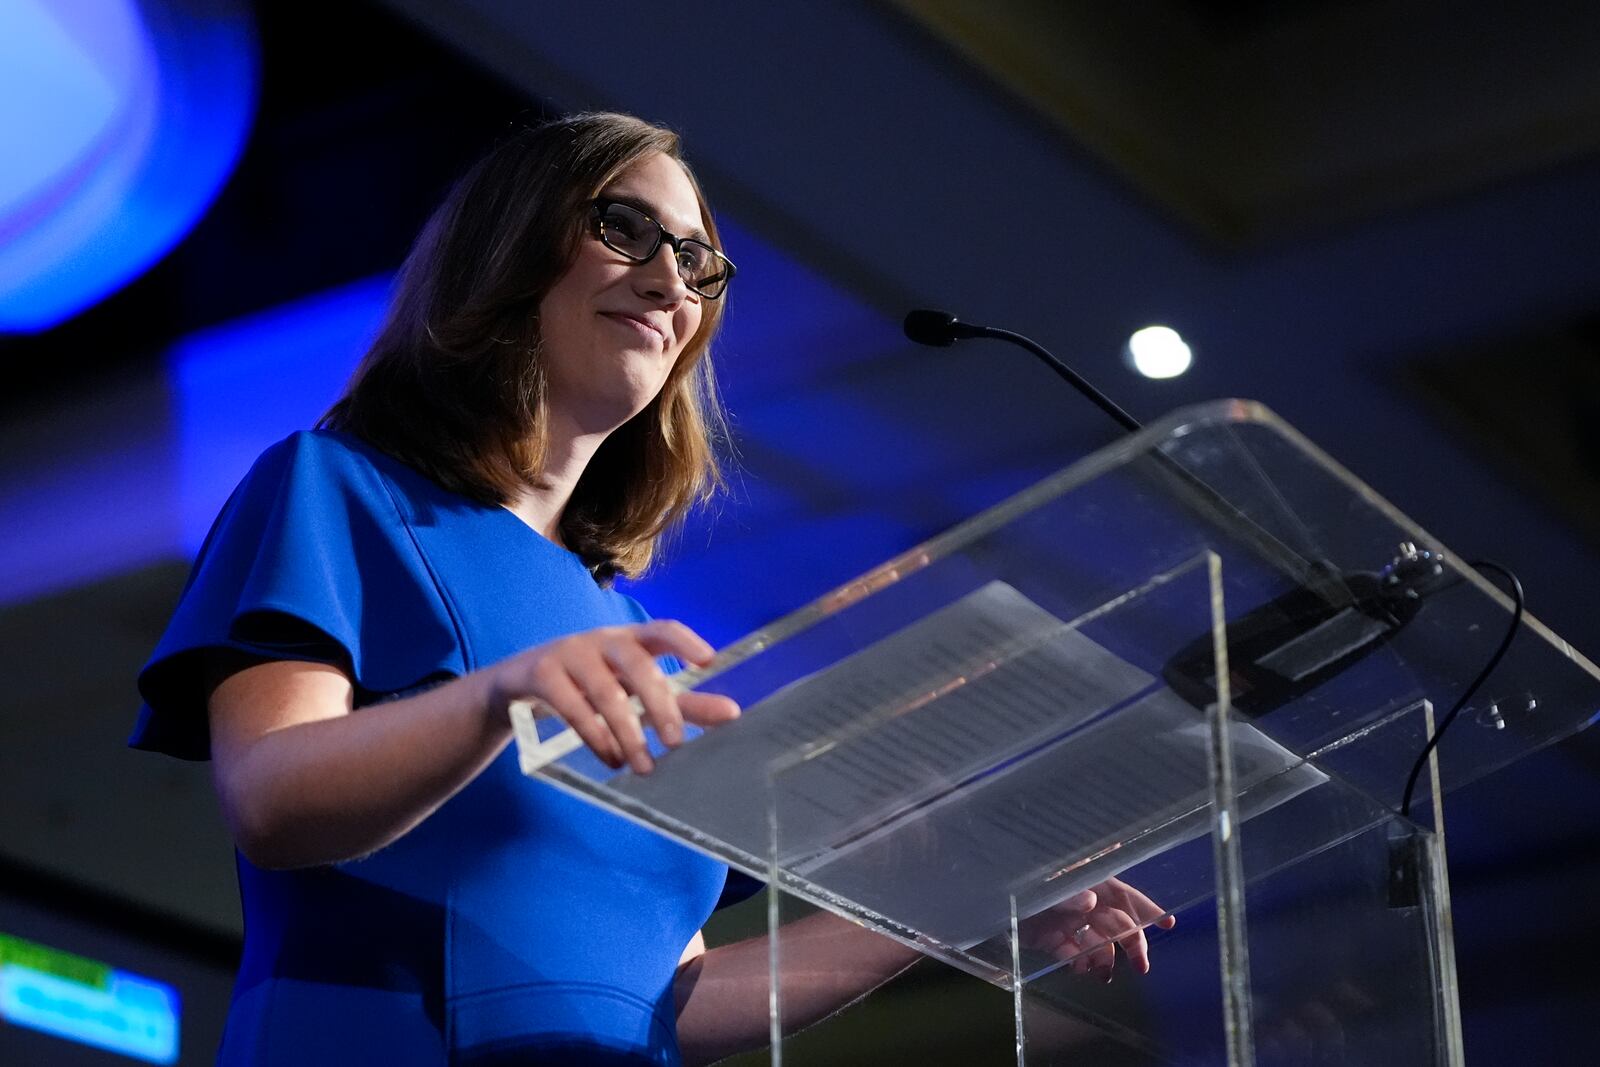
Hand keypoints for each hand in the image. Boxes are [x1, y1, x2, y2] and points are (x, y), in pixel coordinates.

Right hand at [487, 620, 739, 773]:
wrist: (518, 682)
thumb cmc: (590, 682)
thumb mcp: (634, 691)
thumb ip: (683, 702)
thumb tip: (733, 713)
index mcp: (630, 638)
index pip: (661, 629)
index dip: (685, 641)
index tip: (707, 663)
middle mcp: (602, 639)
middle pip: (636, 664)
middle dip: (658, 703)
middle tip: (675, 742)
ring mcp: (569, 653)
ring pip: (605, 692)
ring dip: (627, 732)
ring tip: (642, 766)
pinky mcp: (543, 674)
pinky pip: (572, 706)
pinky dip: (594, 735)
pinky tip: (610, 758)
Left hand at [1020, 877, 1175, 980]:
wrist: (984, 906)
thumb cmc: (1017, 886)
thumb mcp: (1043, 888)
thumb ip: (1067, 894)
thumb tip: (1091, 901)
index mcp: (1085, 882)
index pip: (1122, 894)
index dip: (1146, 908)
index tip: (1168, 923)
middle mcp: (1081, 903)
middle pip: (1117, 923)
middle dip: (1133, 944)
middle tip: (1142, 967)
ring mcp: (1068, 922)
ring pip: (1099, 943)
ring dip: (1105, 959)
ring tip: (1103, 975)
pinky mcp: (1053, 940)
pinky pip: (1075, 954)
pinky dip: (1080, 963)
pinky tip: (1080, 969)